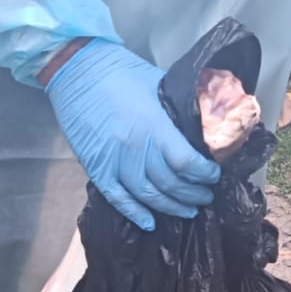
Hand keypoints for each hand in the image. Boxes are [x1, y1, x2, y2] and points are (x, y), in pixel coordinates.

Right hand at [45, 40, 219, 230]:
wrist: (76, 69)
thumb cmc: (119, 71)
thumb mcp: (158, 83)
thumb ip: (178, 108)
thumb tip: (204, 123)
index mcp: (154, 125)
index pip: (186, 161)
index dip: (204, 173)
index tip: (214, 175)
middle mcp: (136, 148)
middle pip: (170, 183)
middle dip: (193, 193)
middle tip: (206, 196)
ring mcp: (114, 161)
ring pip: (148, 195)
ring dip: (171, 207)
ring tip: (188, 210)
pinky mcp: (97, 168)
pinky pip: (118, 198)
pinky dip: (135, 213)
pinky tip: (150, 222)